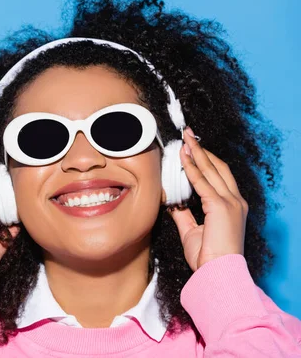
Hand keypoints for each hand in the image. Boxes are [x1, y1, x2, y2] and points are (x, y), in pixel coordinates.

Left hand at [168, 127, 247, 271]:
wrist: (218, 273)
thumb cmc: (208, 258)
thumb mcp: (192, 232)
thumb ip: (184, 215)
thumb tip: (172, 202)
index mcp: (232, 206)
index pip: (219, 176)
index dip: (206, 160)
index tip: (193, 148)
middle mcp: (235, 201)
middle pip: (218, 167)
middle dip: (202, 149)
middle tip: (189, 134)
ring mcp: (230, 202)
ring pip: (211, 169)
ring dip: (197, 151)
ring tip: (185, 138)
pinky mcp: (220, 206)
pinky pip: (202, 182)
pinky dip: (192, 167)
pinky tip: (183, 157)